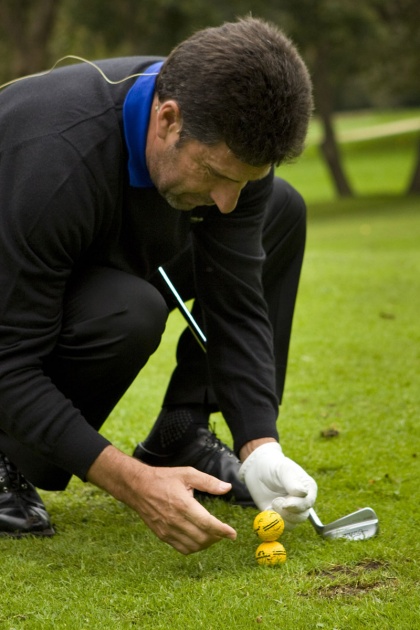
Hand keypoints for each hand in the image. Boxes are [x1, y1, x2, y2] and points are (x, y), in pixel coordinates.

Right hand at [87, 445, 236, 553]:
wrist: (138, 487)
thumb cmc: (163, 478)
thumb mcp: (187, 474)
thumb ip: (208, 482)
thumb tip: (227, 487)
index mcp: (183, 504)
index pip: (207, 523)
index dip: (222, 530)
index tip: (233, 534)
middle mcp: (175, 520)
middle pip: (202, 538)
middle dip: (217, 537)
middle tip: (224, 532)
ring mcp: (167, 530)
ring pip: (193, 546)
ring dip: (206, 544)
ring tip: (213, 535)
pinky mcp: (162, 535)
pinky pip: (182, 548)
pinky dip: (194, 547)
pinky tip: (198, 538)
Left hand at [239, 442, 316, 529]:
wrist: (257, 469)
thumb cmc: (274, 466)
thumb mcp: (284, 470)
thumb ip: (293, 482)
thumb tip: (303, 493)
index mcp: (308, 489)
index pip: (308, 502)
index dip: (298, 505)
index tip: (286, 503)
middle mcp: (301, 501)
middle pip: (301, 516)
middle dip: (288, 513)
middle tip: (275, 502)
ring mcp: (290, 510)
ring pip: (292, 524)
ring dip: (280, 518)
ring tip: (272, 503)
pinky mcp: (278, 516)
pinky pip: (279, 526)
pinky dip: (273, 522)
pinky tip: (267, 509)